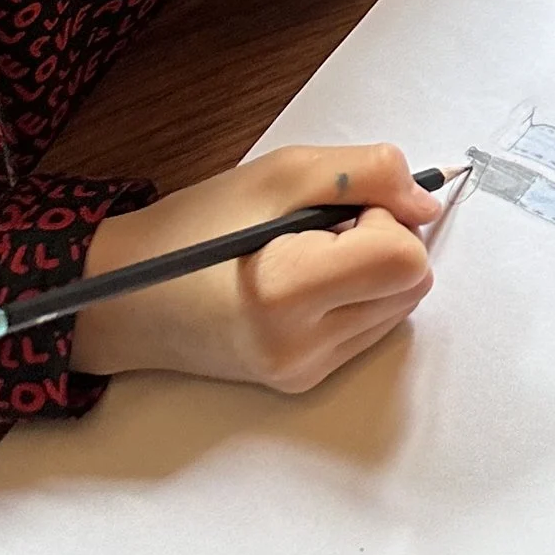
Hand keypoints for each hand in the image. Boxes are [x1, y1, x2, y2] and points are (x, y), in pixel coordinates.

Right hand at [71, 145, 441, 390]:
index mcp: (287, 293)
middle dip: (386, 242)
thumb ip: (367, 172)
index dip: (387, 219)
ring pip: (400, 306)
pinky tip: (306, 284)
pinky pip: (373, 329)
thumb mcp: (280, 172)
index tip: (342, 210)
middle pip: (413, 284)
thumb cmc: (196, 229)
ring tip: (309, 256)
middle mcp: (301, 346)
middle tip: (324, 229)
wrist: (127, 298)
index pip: (404, 259)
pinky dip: (357, 296)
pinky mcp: (304, 381)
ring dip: (373, 270)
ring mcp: (304, 371)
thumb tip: (427, 203)